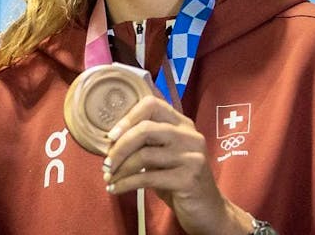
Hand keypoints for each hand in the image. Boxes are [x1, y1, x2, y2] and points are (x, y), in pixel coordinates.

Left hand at [102, 96, 251, 234]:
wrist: (208, 210)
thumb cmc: (179, 181)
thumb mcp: (164, 156)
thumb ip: (147, 142)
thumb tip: (111, 139)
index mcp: (183, 124)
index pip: (152, 104)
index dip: (128, 117)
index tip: (111, 136)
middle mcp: (190, 136)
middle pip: (145, 129)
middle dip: (120, 147)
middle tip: (106, 163)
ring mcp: (192, 156)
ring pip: (144, 154)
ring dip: (120, 168)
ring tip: (109, 178)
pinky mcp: (189, 179)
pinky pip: (148, 177)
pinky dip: (126, 184)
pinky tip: (116, 189)